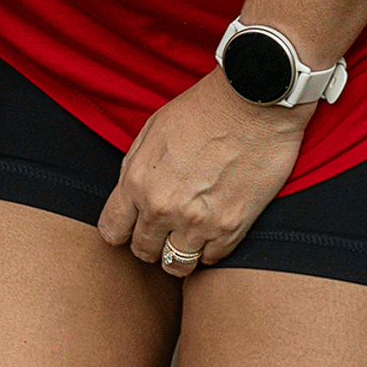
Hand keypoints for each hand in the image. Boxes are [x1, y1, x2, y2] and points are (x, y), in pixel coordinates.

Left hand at [98, 71, 310, 274]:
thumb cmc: (203, 108)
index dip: (120, 231)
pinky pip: (212, 259)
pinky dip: (209, 250)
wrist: (254, 101)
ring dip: (178, 253)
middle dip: (148, 243)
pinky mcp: (233, 228)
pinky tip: (211, 230)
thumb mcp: (153, 129)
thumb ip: (136, 168)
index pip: (113, 230)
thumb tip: (130, 195)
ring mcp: (199, 222)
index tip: (130, 227)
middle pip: (143, 251)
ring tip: (186, 237)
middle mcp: (163, 208)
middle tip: (161, 232)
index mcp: (137, 181)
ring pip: (177, 265)